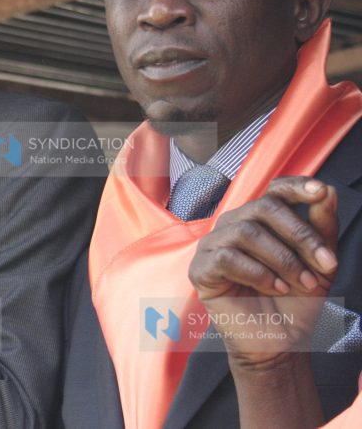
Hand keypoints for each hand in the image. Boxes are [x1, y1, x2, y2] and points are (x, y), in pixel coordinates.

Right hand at [189, 176, 337, 368]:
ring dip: (282, 259)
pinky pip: (227, 258)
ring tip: (300, 283)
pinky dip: (257, 273)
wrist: (280, 342)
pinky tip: (274, 288)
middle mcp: (233, 225)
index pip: (273, 190)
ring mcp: (213, 245)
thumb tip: (327, 192)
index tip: (320, 192)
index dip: (295, 186)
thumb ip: (322, 229)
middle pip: (263, 208)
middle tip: (325, 264)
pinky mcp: (200, 269)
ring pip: (246, 232)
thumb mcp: (319, 265)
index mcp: (259, 220)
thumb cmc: (295, 302)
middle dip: (300, 234)